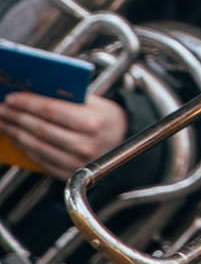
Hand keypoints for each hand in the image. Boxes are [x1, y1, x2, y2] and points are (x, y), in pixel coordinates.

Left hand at [0, 93, 127, 180]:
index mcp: (93, 121)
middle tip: (3, 108)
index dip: (28, 103)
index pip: (52, 110)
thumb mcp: (98, 103)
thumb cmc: (109, 120)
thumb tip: (38, 90)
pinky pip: (40, 159)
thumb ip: (72, 97)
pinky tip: (18, 136)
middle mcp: (85, 143)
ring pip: (36, 145)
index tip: (12, 97)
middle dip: (17, 116)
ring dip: (16, 131)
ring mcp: (76, 161)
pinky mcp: (69, 173)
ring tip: (6, 121)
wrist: (125, 144)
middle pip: (40, 128)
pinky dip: (25, 147)